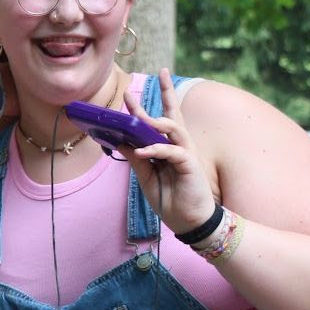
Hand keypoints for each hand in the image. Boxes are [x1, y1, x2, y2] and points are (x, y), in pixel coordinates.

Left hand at [117, 69, 217, 236]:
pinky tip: (140, 151)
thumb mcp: (146, 176)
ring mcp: (186, 154)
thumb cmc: (170, 198)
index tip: (134, 89)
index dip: (153, 102)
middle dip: (162, 96)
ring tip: (138, 119)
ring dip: (155, 122)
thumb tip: (119, 140)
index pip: (163, 119)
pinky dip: (155, 150)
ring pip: (173, 128)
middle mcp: (180, 146)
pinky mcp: (190, 165)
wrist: (188, 221)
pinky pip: (172, 151)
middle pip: (172, 115)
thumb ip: (136, 157)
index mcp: (169, 146)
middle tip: (137, 88)